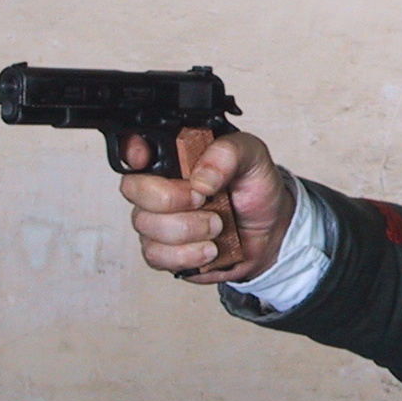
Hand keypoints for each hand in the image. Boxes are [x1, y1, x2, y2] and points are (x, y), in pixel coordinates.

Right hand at [119, 131, 295, 284]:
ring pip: (146, 225)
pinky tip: (210, 249)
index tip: (145, 159)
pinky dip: (188, 254)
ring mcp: (157, 220)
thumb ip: (229, 153)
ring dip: (188, 229)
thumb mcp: (253, 157)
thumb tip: (200, 178)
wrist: (270, 232)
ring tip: (218, 225)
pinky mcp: (163, 251)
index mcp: (175, 154)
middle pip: (134, 189)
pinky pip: (156, 255)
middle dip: (171, 198)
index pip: (134, 145)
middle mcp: (159, 185)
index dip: (131, 150)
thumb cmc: (255, 190)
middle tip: (204, 199)